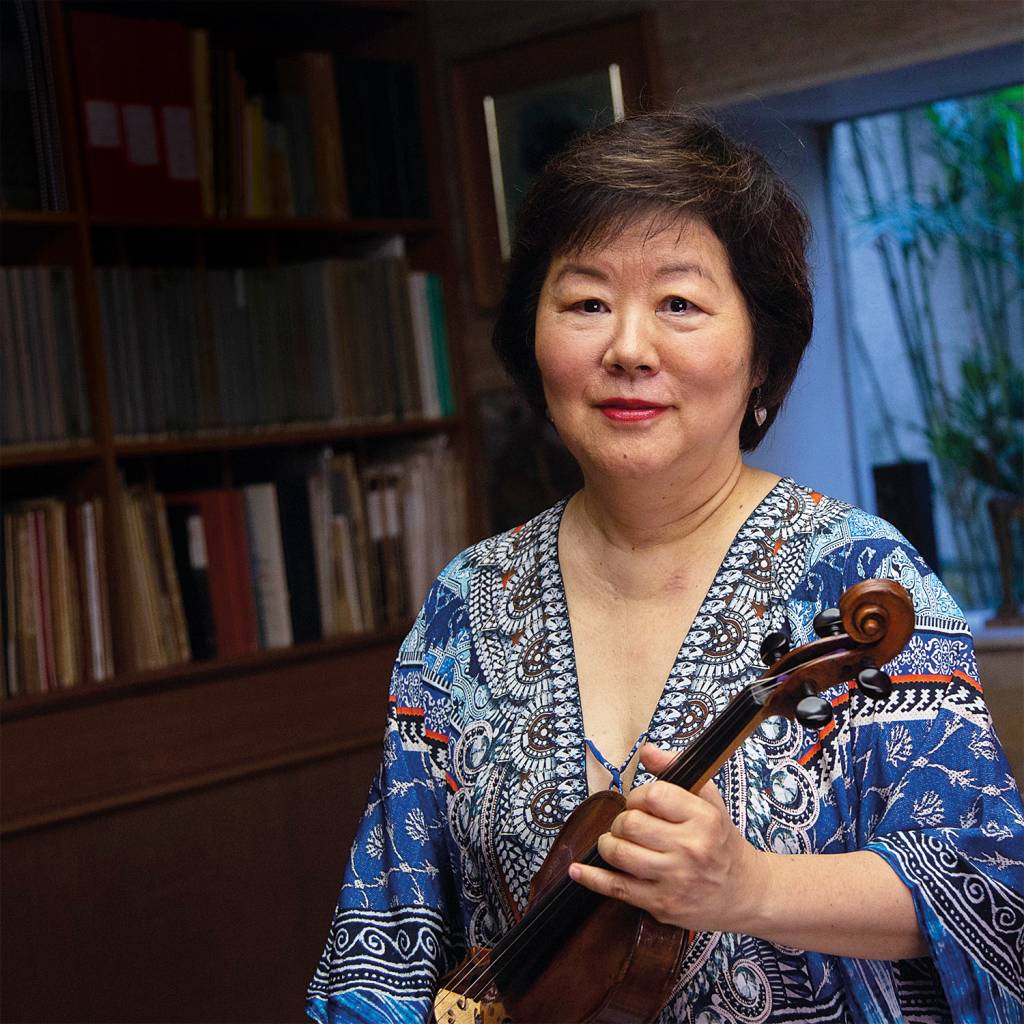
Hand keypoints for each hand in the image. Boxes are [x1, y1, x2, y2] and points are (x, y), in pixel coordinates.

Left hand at [568, 743, 769, 933]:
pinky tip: (577, 870)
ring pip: (619, 853)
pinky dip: (592, 878)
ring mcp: (675, 879)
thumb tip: (646, 750)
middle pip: (630, 824)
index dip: (638, 796)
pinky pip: (616, 888)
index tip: (642, 803)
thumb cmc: (722, 842)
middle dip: (622, 821)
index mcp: (703, 819)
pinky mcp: (661, 904)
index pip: (653, 795)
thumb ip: (677, 770)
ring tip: (616, 843)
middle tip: (630, 826)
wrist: (746, 893)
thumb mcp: (710, 801)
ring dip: (608, 844)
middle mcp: (690, 849)